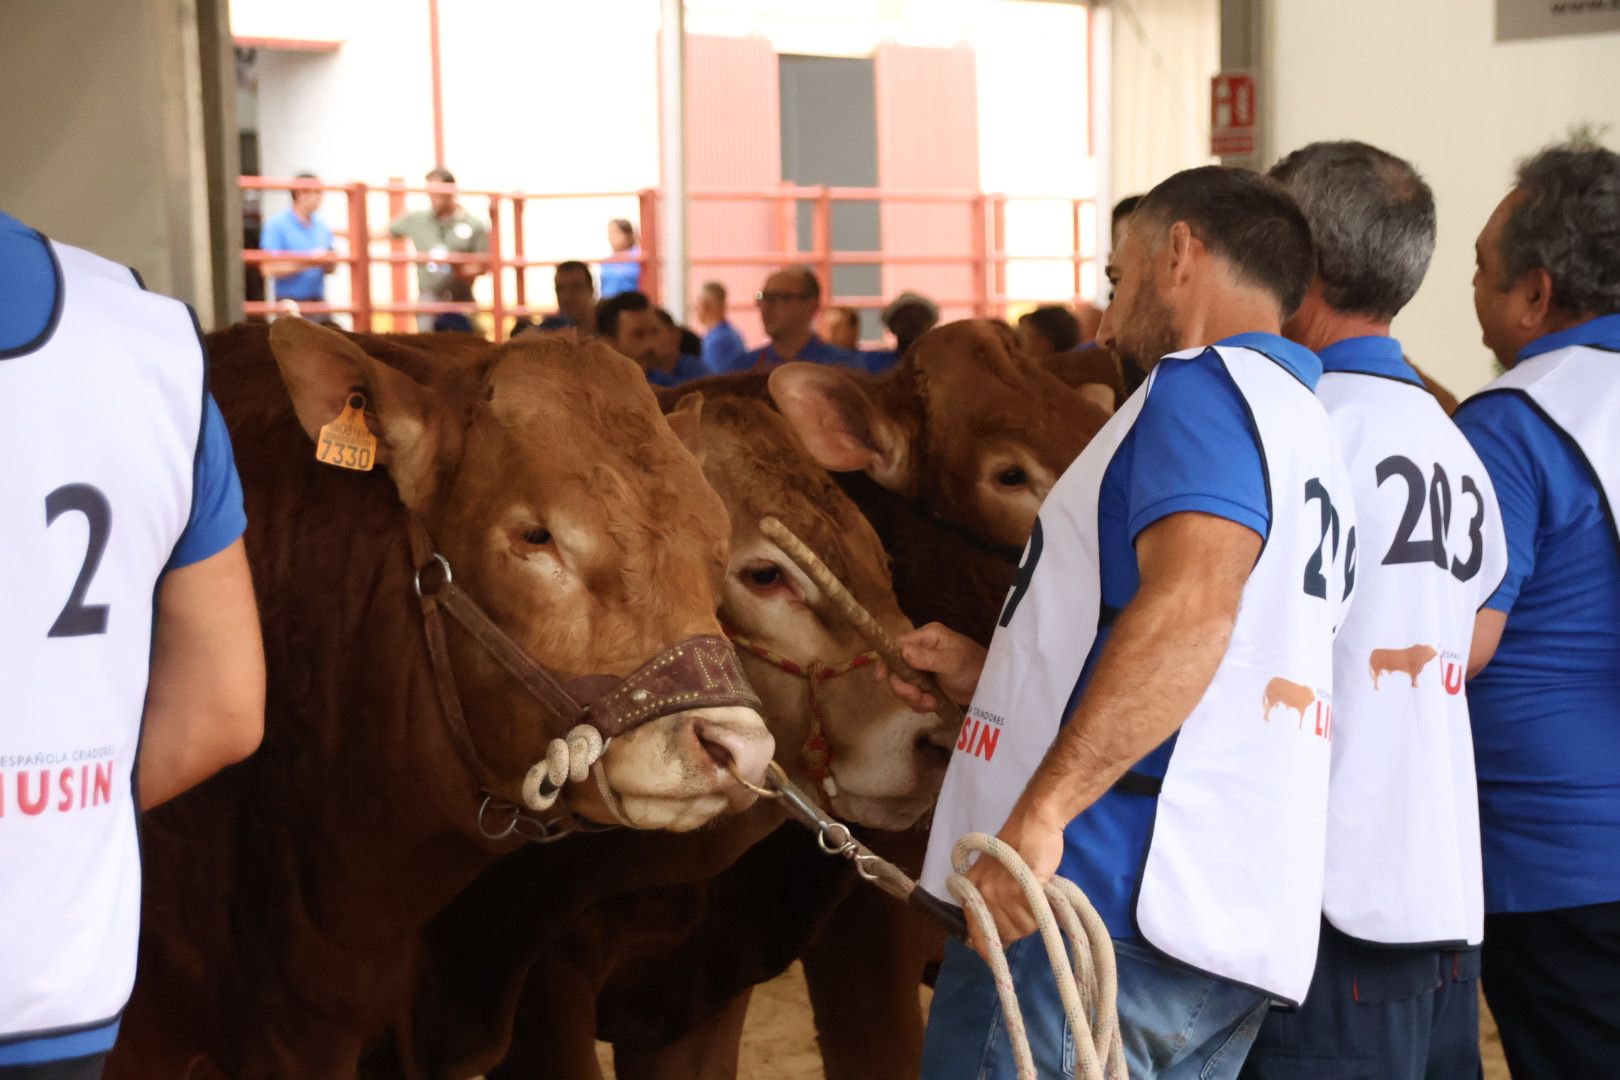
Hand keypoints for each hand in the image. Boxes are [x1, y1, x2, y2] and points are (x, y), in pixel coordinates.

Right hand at [871, 622, 985, 711]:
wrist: (989, 686)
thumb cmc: (973, 667)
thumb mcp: (951, 662)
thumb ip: (926, 658)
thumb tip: (902, 651)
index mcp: (927, 636)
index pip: (897, 645)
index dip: (886, 661)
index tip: (881, 678)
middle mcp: (921, 649)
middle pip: (896, 668)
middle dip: (904, 687)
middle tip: (917, 697)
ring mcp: (922, 667)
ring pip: (903, 684)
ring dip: (913, 698)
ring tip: (930, 703)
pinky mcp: (926, 683)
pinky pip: (912, 694)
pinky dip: (920, 703)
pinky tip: (933, 704)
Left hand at [963, 803, 1066, 956]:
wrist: (1032, 824)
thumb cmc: (1016, 846)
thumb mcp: (992, 874)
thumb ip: (989, 900)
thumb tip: (989, 938)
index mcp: (972, 890)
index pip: (976, 931)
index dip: (986, 948)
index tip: (994, 957)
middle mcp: (983, 894)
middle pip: (1005, 933)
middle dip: (1019, 925)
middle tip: (1026, 903)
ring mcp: (1001, 894)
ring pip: (1023, 927)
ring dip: (1033, 916)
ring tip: (1034, 893)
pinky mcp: (1022, 891)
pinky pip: (1036, 917)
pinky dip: (1043, 910)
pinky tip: (1042, 892)